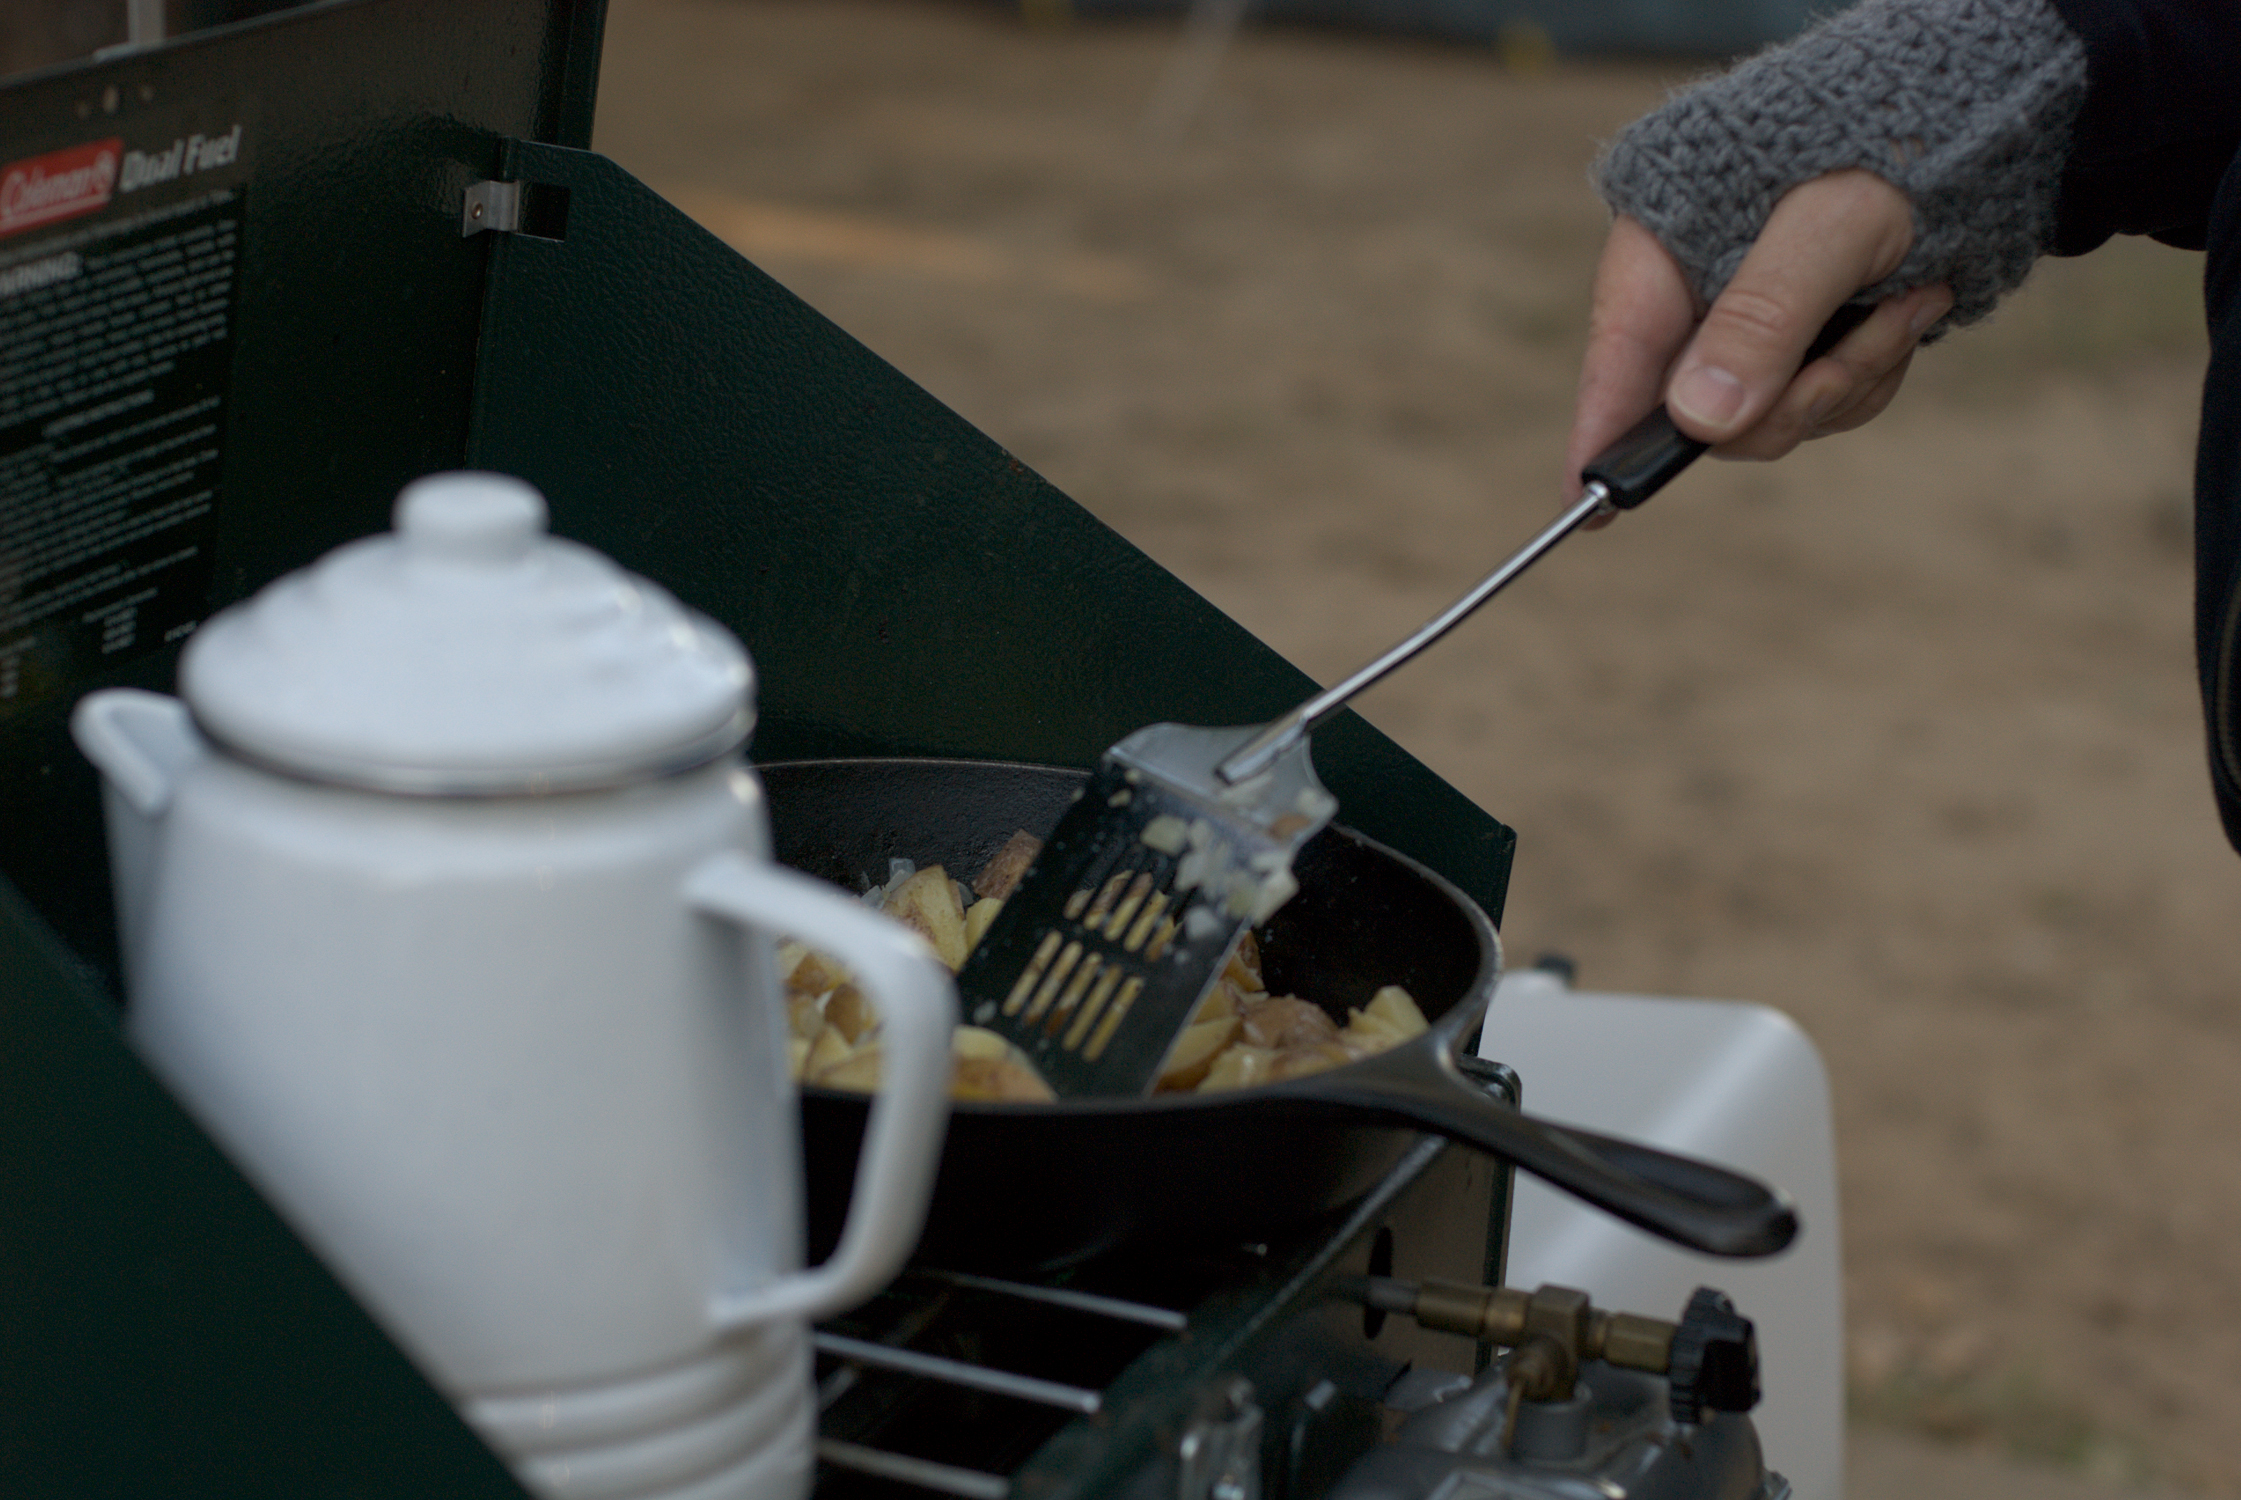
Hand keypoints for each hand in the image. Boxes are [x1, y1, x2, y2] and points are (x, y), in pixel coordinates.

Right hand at [1563, 170, 1952, 502]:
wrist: (1974, 121)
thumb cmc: (1888, 148)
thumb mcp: (1828, 227)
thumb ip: (1762, 320)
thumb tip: (1700, 421)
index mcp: (1662, 247)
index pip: (1618, 357)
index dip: (1601, 432)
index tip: (1585, 503)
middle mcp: (1692, 295)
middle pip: (1703, 411)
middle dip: (1790, 398)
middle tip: (1850, 357)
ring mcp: (1744, 325)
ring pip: (1771, 416)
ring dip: (1847, 378)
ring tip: (1903, 305)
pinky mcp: (1795, 343)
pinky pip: (1820, 404)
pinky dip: (1869, 372)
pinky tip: (1904, 313)